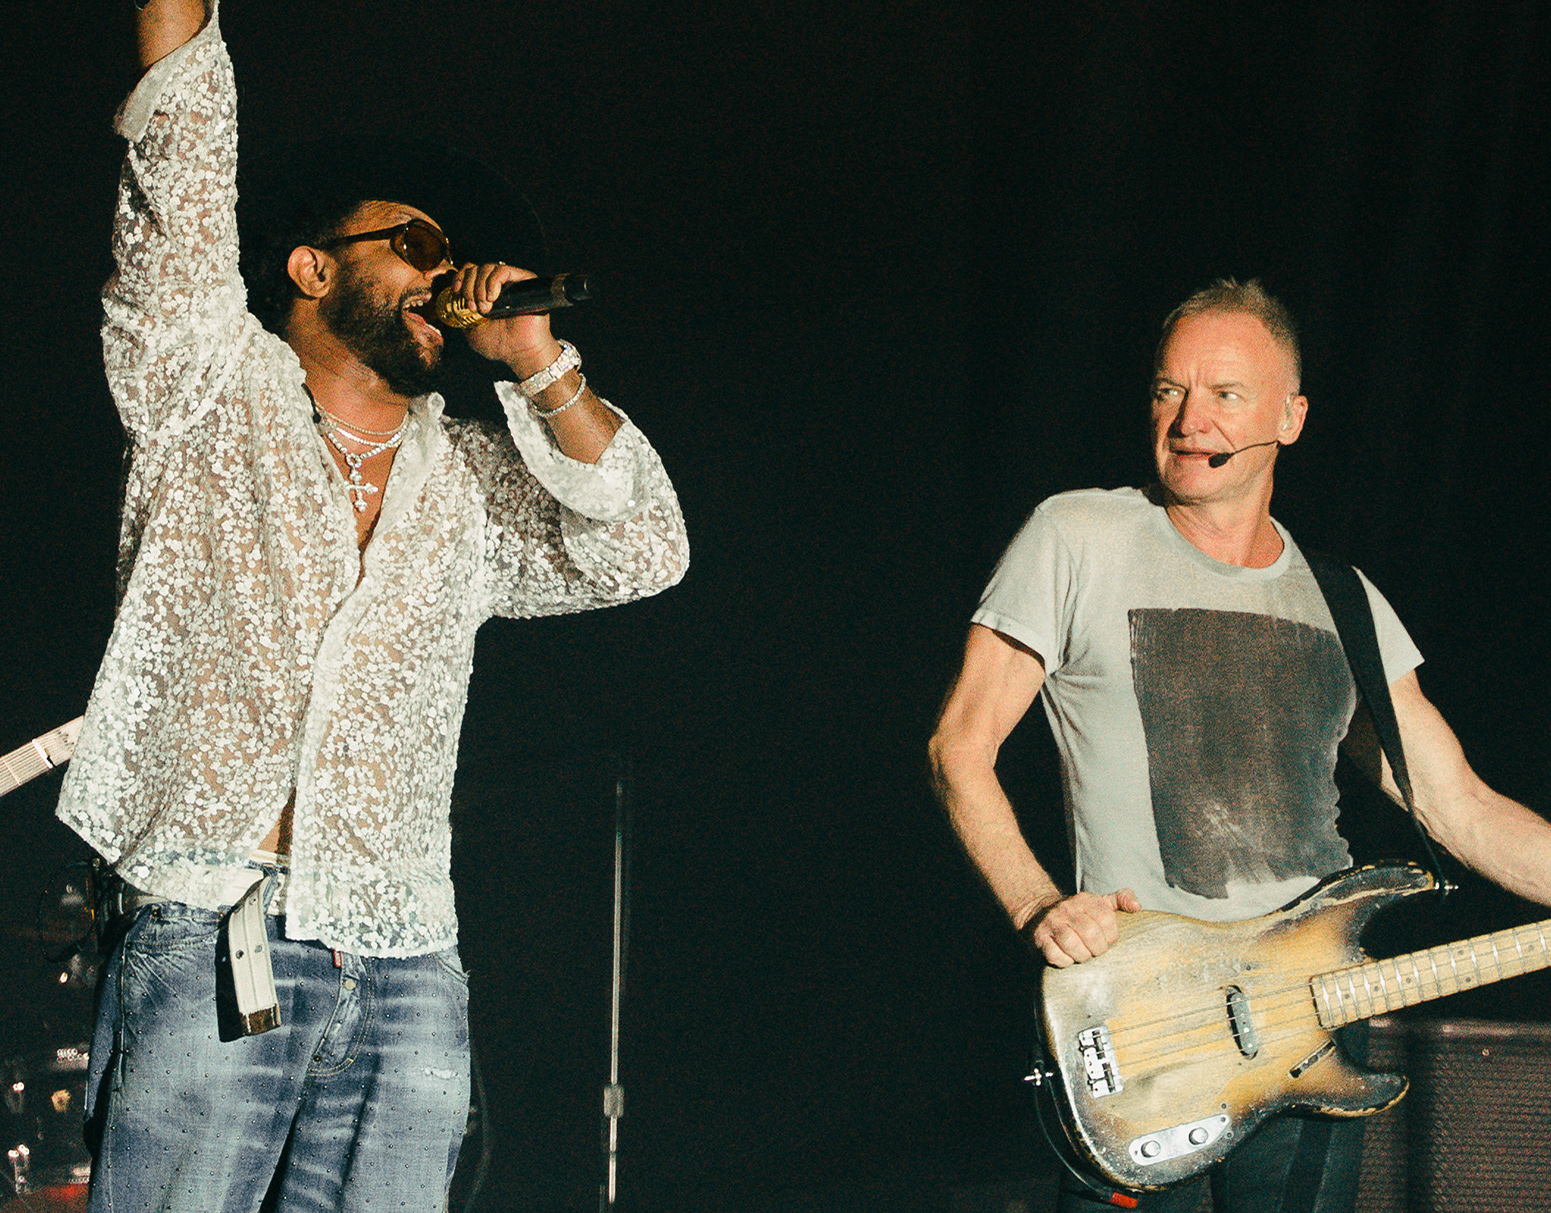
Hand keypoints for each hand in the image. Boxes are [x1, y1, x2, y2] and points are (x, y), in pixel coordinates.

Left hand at [447, 262, 562, 376]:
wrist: (521, 353)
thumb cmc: (499, 345)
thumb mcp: (470, 330)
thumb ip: (460, 313)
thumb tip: (451, 296)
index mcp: (485, 293)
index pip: (470, 271)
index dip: (460, 278)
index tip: (456, 291)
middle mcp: (499, 285)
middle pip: (476, 268)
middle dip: (469, 287)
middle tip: (473, 307)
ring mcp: (512, 282)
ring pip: (488, 267)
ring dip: (479, 287)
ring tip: (485, 309)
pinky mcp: (526, 281)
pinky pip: (503, 270)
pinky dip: (493, 282)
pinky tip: (492, 298)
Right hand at [1023, 889, 1140, 967]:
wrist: (1039, 913)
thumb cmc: (1077, 913)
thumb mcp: (1098, 902)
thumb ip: (1121, 899)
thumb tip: (1137, 906)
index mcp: (1085, 900)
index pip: (1106, 919)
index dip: (1111, 935)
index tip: (1107, 940)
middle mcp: (1067, 909)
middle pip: (1090, 934)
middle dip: (1098, 949)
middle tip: (1096, 951)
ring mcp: (1052, 923)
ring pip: (1072, 944)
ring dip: (1082, 956)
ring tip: (1083, 955)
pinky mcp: (1039, 938)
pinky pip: (1055, 954)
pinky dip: (1065, 961)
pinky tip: (1067, 957)